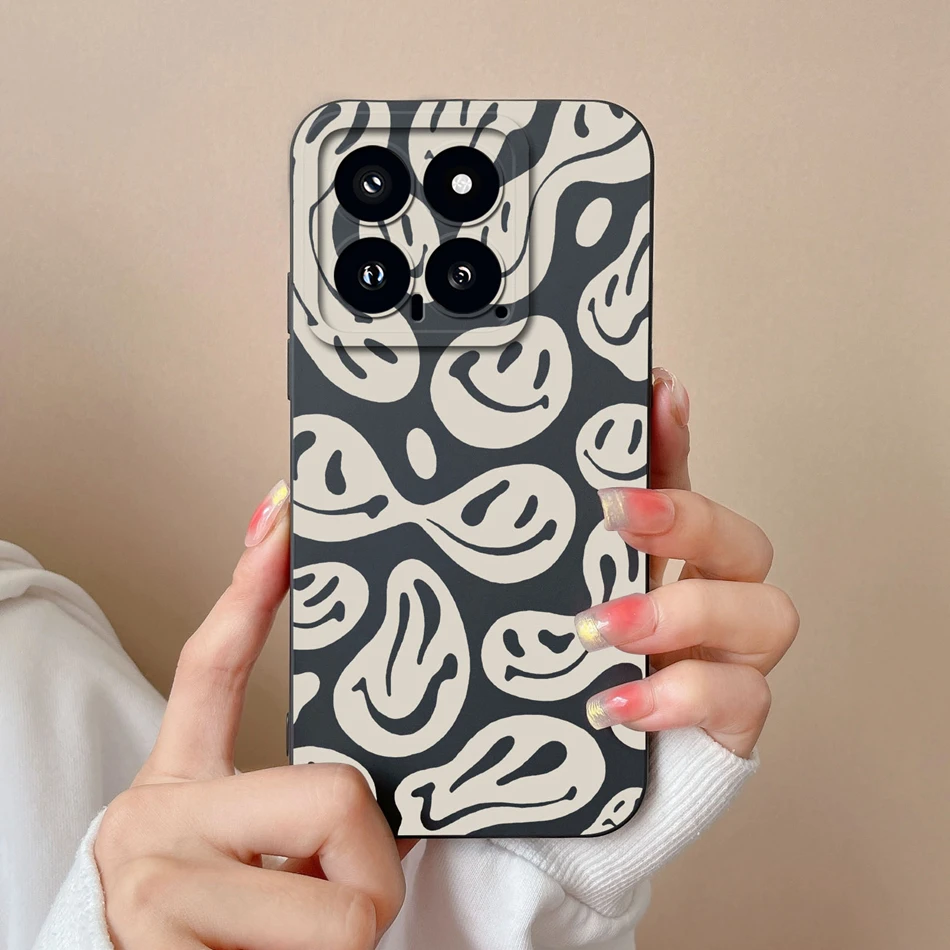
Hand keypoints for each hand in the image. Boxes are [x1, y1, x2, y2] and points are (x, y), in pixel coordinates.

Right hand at [94, 482, 405, 949]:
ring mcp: (150, 886)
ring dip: (349, 944)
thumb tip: (401, 804)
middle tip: (335, 911)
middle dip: (369, 871)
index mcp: (176, 787)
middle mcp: (150, 822)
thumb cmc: (214, 940)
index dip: (251, 589)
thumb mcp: (251, 865)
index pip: (209, 666)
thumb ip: (311, 818)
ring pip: (344, 906)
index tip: (285, 513)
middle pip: (338, 795)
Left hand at [576, 370, 798, 756]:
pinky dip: (676, 696)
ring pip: (766, 611)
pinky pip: (741, 698)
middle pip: (743, 538)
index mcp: (669, 562)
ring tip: (599, 629)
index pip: (683, 484)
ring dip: (681, 612)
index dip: (676, 438)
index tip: (656, 390)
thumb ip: (557, 548)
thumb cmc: (571, 679)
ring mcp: (735, 658)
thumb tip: (527, 479)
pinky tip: (612, 704)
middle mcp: (715, 597)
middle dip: (685, 520)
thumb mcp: (554, 603)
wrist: (584, 781)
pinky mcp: (737, 718)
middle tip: (615, 514)